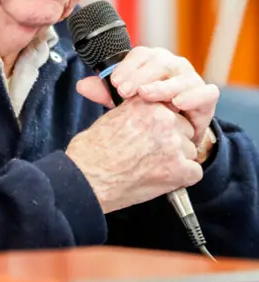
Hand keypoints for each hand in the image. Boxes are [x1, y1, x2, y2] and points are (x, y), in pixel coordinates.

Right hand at [66, 96, 202, 213]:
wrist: (86, 177)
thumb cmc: (92, 151)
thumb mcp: (113, 116)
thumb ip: (137, 111)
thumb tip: (149, 113)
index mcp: (146, 103)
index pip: (171, 108)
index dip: (164, 123)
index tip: (156, 133)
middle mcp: (163, 119)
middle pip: (184, 128)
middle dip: (173, 141)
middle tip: (151, 153)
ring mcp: (173, 144)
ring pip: (190, 150)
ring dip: (177, 159)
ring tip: (151, 167)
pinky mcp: (178, 169)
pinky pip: (194, 172)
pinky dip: (181, 178)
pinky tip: (160, 178)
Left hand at [76, 46, 219, 147]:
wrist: (176, 130)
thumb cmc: (148, 109)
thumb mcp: (125, 101)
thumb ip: (105, 92)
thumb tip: (81, 85)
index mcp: (152, 60)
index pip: (139, 55)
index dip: (126, 67)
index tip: (114, 82)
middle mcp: (172, 65)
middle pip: (158, 62)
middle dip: (139, 76)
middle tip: (124, 91)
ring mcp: (190, 78)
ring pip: (179, 76)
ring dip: (161, 86)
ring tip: (147, 95)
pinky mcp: (206, 95)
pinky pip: (203, 92)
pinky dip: (192, 96)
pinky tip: (178, 103)